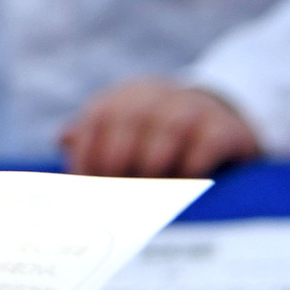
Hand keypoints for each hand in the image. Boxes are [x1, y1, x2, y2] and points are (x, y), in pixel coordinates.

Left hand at [60, 77, 261, 176]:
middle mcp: (158, 95)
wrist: (220, 125)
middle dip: (117, 158)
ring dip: (154, 163)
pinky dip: (192, 165)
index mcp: (124, 97)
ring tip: (144, 195)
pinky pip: (208, 142)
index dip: (88, 150)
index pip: (99, 116)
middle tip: (112, 193)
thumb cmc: (156, 143)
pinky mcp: (226, 127)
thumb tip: (64, 138)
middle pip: (130, 118)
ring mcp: (195, 107)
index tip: (85, 183)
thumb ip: (92, 139)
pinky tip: (183, 184)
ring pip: (170, 128)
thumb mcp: (123, 135)